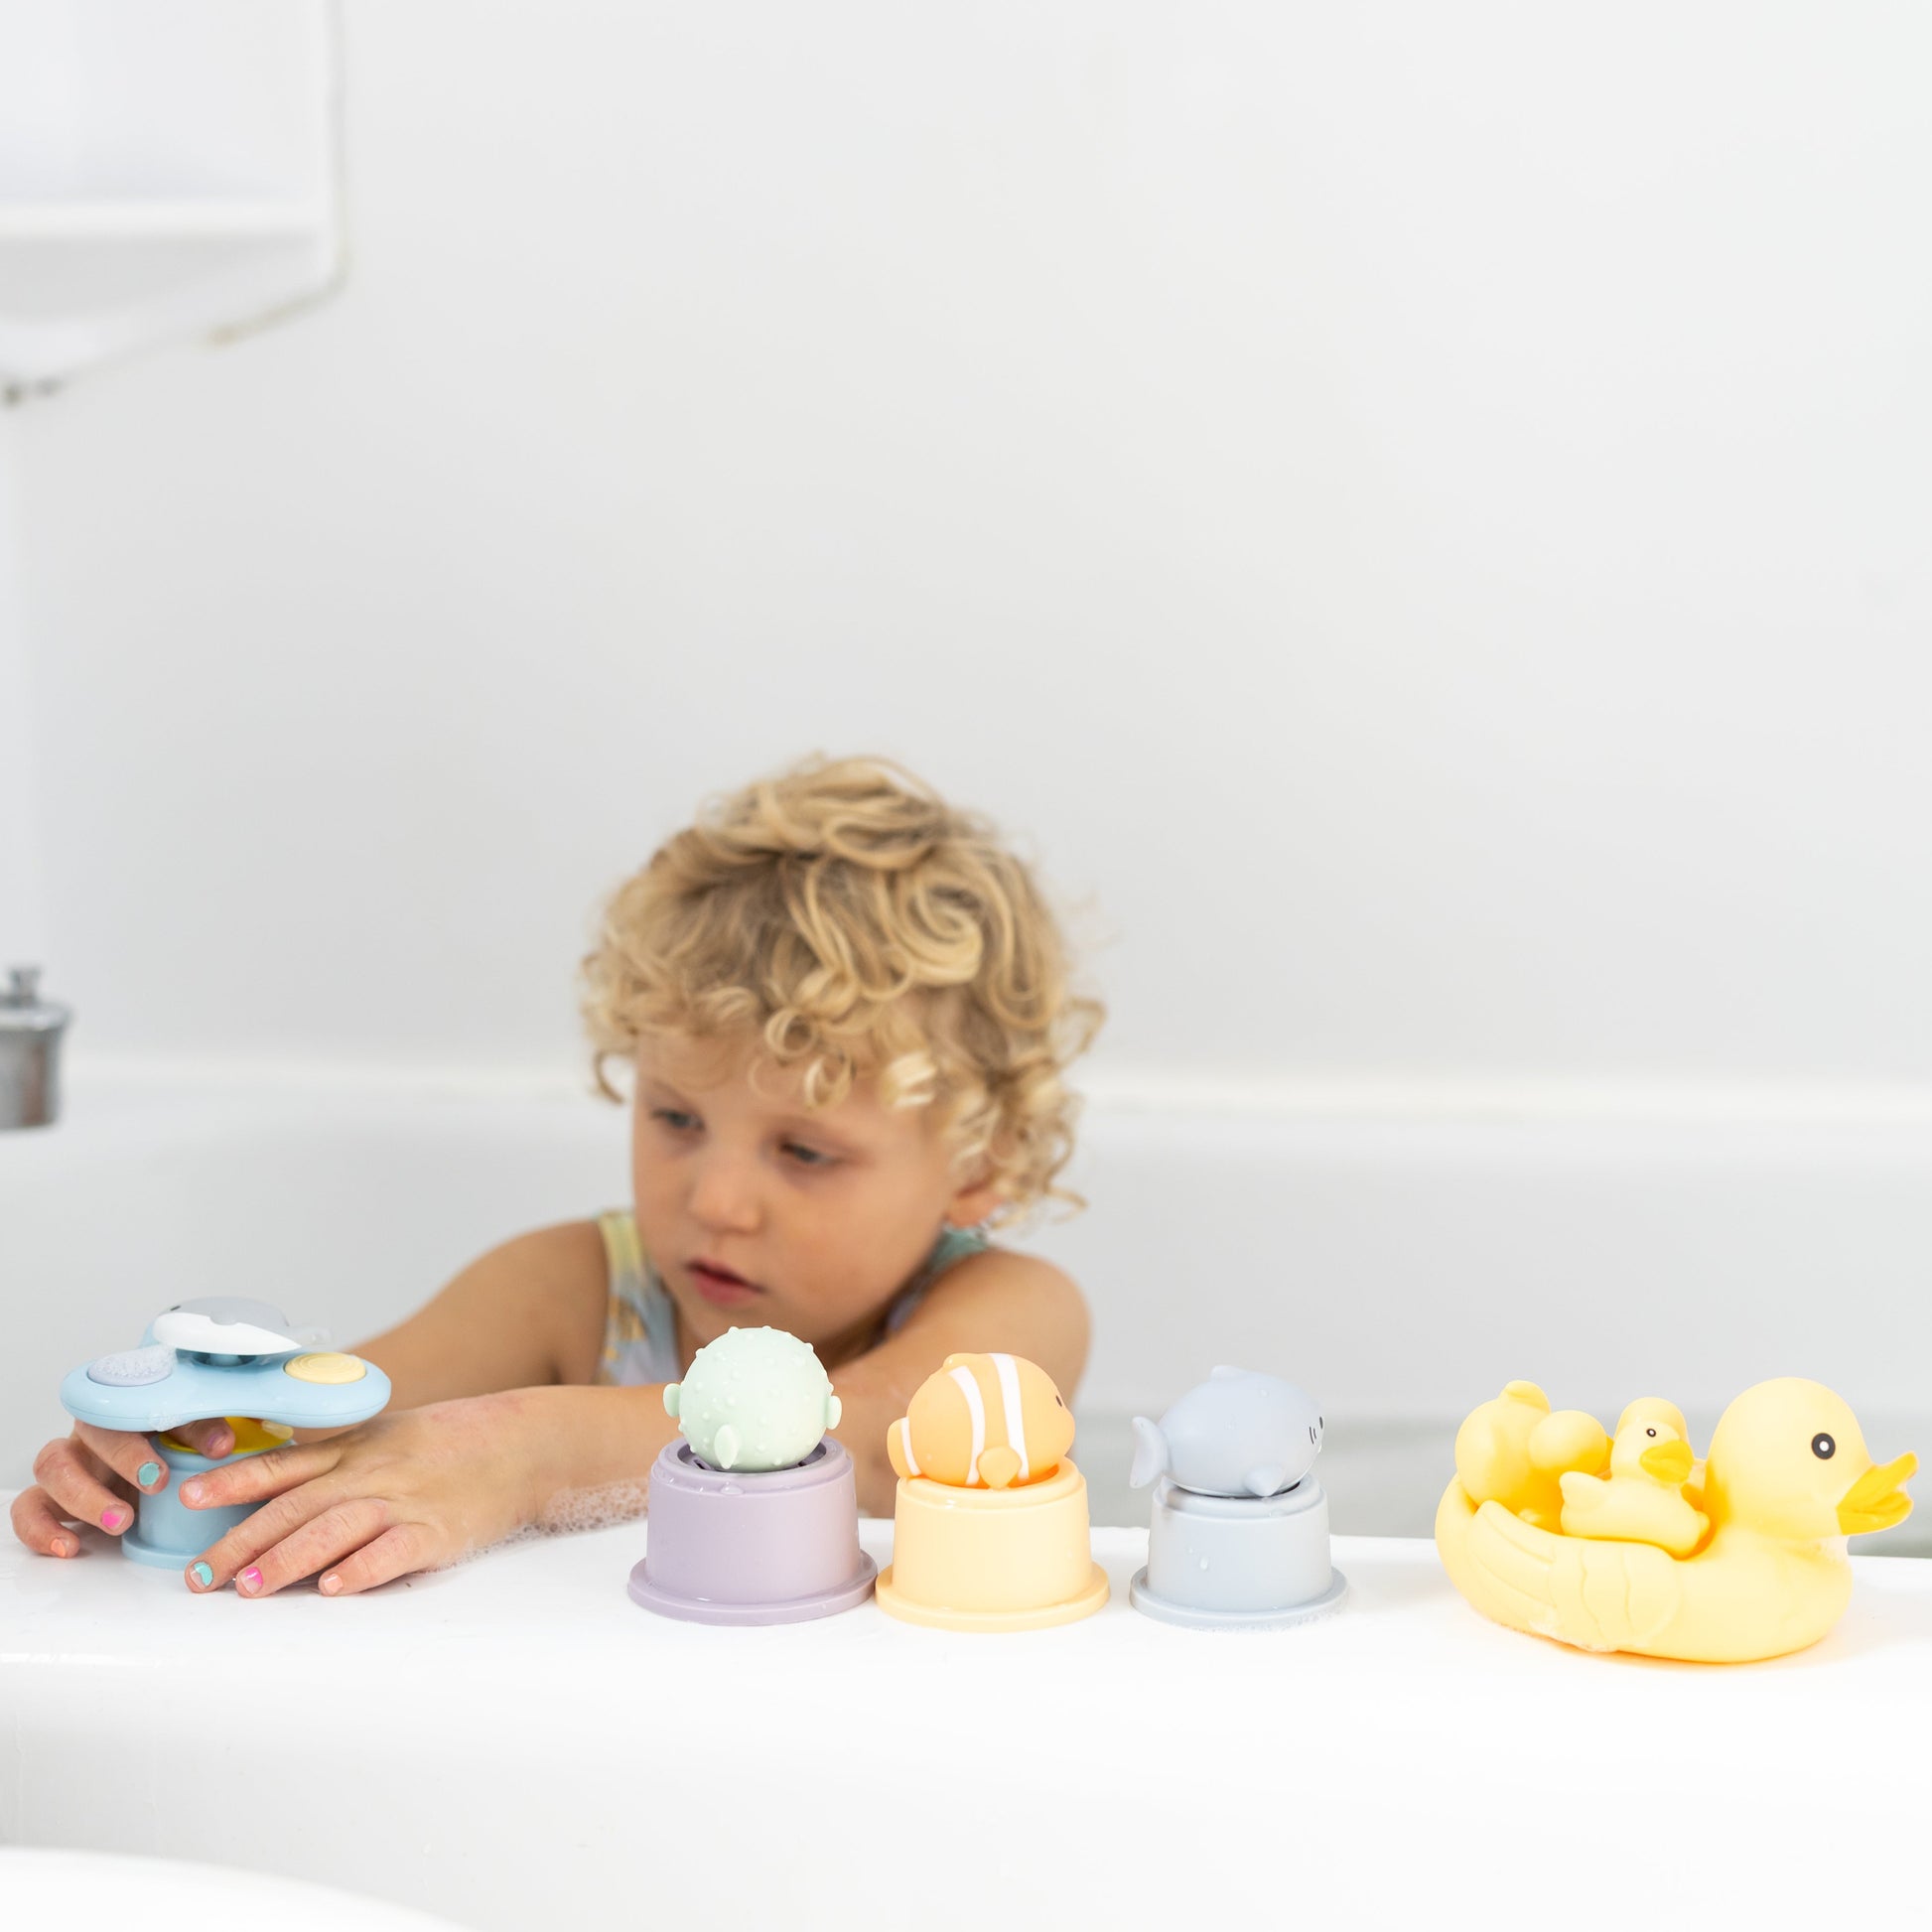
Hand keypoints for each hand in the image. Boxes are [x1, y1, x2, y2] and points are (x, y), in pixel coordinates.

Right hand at [11, 1418, 236, 1555]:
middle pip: (90, 1432)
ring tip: (120, 1522)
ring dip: (84, 1496)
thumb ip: (203, 1432)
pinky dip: (41, 1528)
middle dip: (124, 1458)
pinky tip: (69, 1546)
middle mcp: (91, 1434)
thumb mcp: (188, 1436)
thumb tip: (223, 1446)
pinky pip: (27, 1508)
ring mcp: (68, 1465)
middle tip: (156, 1484)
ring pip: (52, 1467)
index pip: (133, 1407)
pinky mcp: (49, 1498)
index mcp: (126, 1409)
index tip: (184, 1461)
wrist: (143, 1473)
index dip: (156, 1432)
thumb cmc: (165, 1446)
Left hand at [175, 1392, 544, 1596]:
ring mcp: (403, 1501)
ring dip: (287, 1559)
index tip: (187, 1498)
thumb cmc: (451, 1445)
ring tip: (248, 1588)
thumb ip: (335, 1459)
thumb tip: (276, 1484)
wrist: (522, 1444)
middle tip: (199, 1576)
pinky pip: (393, 1552)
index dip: (232, 1481)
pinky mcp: (436, 1532)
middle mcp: (371, 1473)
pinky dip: (362, 1570)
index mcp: (355, 1449)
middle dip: (241, 1541)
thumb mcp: (387, 1436)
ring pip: (334, 1529)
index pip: (282, 1466)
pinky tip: (335, 1589)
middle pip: (295, 1506)